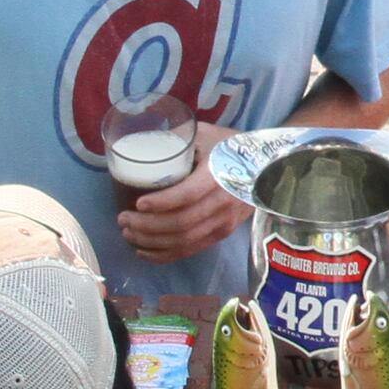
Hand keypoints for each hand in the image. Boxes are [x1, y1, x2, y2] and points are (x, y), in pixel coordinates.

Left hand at [116, 144, 252, 263]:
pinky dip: (165, 255)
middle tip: (123, 219)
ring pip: (184, 241)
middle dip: (147, 226)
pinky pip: (191, 250)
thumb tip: (142, 134)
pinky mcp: (222, 234)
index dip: (161, 203)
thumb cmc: (229, 146)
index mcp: (218, 175)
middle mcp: (223, 203)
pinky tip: (144, 251)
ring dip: (152, 242)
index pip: (188, 195)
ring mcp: (224, 222)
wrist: (266, 167)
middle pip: (181, 223)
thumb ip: (177, 136)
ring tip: (128, 233)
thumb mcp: (205, 133)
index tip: (138, 203)